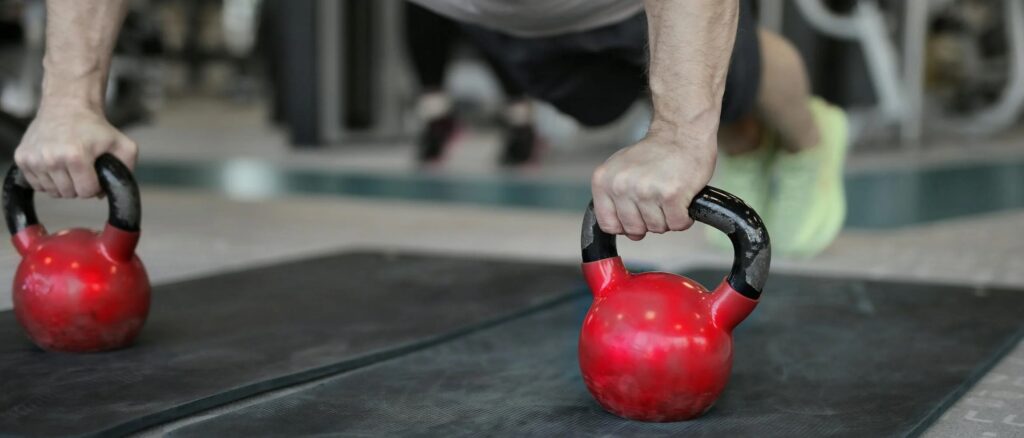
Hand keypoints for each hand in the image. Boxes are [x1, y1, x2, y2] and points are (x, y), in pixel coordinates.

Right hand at [15, 104, 136, 197]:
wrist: (67, 105)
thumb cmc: (94, 127)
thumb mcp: (123, 145)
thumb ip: (126, 170)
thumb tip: (106, 193)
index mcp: (76, 156)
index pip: (86, 192)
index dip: (95, 186)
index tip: (94, 173)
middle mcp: (52, 158)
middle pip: (69, 194)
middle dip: (79, 185)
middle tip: (82, 168)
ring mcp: (34, 159)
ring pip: (52, 192)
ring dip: (63, 183)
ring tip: (69, 165)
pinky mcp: (22, 158)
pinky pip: (36, 185)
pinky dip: (47, 179)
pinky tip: (55, 165)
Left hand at [591, 135, 715, 240]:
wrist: (681, 132)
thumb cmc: (654, 153)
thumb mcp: (620, 170)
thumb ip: (614, 198)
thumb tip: (622, 230)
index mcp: (604, 181)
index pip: (608, 224)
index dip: (625, 225)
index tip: (636, 216)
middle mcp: (621, 186)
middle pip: (634, 230)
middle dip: (649, 222)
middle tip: (658, 202)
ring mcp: (645, 191)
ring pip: (657, 228)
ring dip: (667, 218)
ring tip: (669, 196)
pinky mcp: (671, 195)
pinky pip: (677, 224)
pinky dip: (683, 218)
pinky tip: (682, 201)